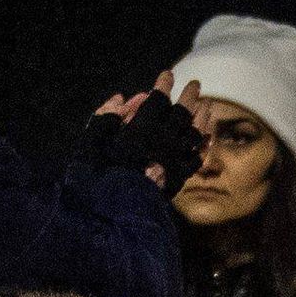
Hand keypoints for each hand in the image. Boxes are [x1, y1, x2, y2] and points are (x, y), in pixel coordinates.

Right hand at [91, 73, 200, 188]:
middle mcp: (162, 145)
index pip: (157, 102)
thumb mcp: (88, 148)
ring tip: (207, 106)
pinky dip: (203, 146)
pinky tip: (208, 139)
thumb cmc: (95, 185)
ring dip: (202, 118)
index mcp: (140, 133)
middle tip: (196, 84)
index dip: (163, 87)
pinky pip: (196, 159)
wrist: (114, 221)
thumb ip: (103, 121)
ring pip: (194, 135)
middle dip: (189, 97)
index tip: (168, 75)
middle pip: (182, 114)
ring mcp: (173, 164)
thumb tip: (119, 98)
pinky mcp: (178, 182)